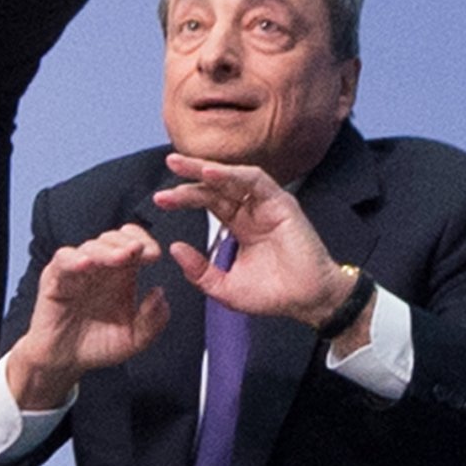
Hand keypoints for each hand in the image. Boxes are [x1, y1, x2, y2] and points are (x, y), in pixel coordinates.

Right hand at [4, 223, 170, 408]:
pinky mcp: (54, 279)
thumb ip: (152, 321)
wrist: (65, 361)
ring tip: (120, 258)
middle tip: (138, 251)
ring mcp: (77, 271)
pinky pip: (63, 260)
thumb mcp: (134, 339)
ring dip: (106, 250)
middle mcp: (100, 268)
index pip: (134, 243)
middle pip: (113, 239)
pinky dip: (74, 259)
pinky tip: (87, 265)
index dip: (145, 242)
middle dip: (127, 242)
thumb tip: (159, 293)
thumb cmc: (97, 345)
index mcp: (121, 274)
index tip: (155, 255)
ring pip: (90, 247)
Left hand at [153, 153, 361, 329]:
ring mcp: (267, 205)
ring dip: (208, 169)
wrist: (306, 301)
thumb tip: (174, 248)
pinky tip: (210, 173)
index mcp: (239, 225)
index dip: (185, 197)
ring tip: (183, 165)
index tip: (159, 200)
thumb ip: (198, 270)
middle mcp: (252, 211)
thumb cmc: (272, 294)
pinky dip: (233, 174)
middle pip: (217, 185)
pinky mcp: (282, 203)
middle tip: (169, 164)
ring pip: (233, 178)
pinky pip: (255, 181)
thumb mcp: (224, 286)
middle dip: (191, 174)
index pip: (209, 202)